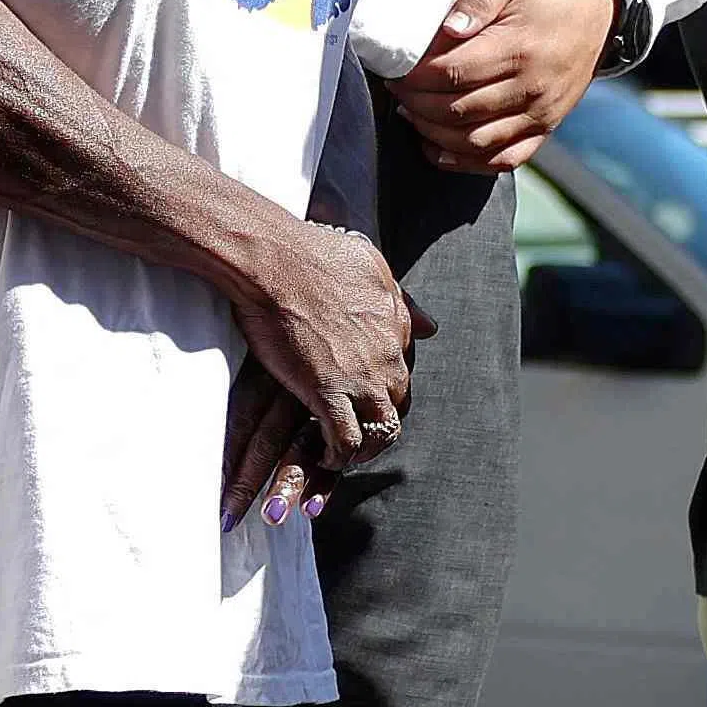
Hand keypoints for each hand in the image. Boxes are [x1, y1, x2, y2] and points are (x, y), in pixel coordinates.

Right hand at [220, 211, 421, 506]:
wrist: (276, 259)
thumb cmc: (313, 250)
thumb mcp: (370, 264)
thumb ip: (402, 300)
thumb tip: (431, 325)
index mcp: (396, 322)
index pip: (403, 366)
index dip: (384, 384)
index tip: (364, 393)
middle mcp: (387, 354)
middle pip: (398, 400)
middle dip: (379, 417)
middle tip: (356, 425)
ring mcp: (360, 377)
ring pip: (382, 429)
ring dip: (368, 447)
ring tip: (347, 453)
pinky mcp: (327, 392)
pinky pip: (346, 440)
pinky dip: (338, 455)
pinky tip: (326, 456)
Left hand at [396, 0, 629, 170]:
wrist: (601, 11)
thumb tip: (447, 28)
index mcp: (521, 47)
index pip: (453, 72)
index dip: (416, 75)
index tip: (395, 69)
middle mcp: (532, 87)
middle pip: (458, 109)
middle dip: (416, 103)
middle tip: (395, 89)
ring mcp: (541, 114)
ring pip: (474, 140)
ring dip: (433, 132)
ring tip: (409, 113)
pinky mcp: (545, 128)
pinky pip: (503, 160)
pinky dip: (465, 161)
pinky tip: (437, 148)